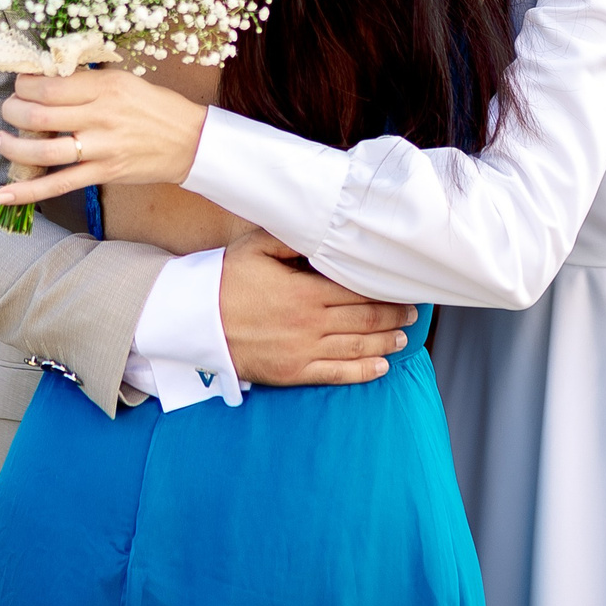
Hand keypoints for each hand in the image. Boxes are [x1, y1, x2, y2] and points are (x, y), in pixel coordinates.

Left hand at [0, 69, 206, 206]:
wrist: (188, 141)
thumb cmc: (154, 106)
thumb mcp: (123, 81)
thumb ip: (86, 81)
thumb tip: (46, 77)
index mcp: (104, 87)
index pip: (49, 85)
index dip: (23, 85)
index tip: (19, 85)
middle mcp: (99, 116)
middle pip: (38, 115)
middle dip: (11, 111)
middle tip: (7, 110)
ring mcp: (100, 148)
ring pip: (43, 150)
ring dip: (12, 146)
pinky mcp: (102, 174)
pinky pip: (59, 184)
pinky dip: (29, 192)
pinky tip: (5, 195)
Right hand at [221, 230, 414, 387]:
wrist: (193, 320)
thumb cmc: (224, 278)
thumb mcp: (256, 246)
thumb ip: (294, 240)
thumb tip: (326, 232)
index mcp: (304, 292)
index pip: (357, 291)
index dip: (384, 290)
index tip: (402, 287)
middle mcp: (309, 324)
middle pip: (365, 319)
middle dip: (393, 316)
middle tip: (412, 312)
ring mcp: (302, 351)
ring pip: (356, 348)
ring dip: (385, 343)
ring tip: (403, 338)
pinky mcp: (293, 372)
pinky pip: (336, 374)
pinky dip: (362, 372)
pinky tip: (380, 367)